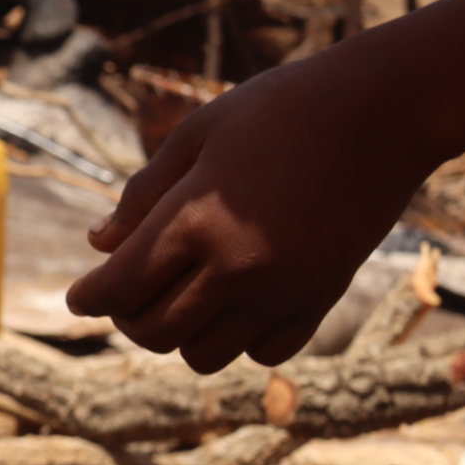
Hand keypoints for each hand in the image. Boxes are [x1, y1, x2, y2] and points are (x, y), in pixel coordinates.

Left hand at [65, 43, 441, 370]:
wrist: (385, 110)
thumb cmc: (282, 109)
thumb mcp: (197, 135)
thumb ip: (143, 194)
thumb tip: (98, 243)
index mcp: (195, 221)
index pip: (118, 288)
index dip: (87, 298)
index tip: (79, 296)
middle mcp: (235, 268)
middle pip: (153, 332)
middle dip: (128, 317)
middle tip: (127, 293)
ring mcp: (281, 291)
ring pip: (203, 356)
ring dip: (181, 334)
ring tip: (182, 296)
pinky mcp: (321, 299)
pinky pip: (264, 352)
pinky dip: (240, 340)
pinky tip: (236, 304)